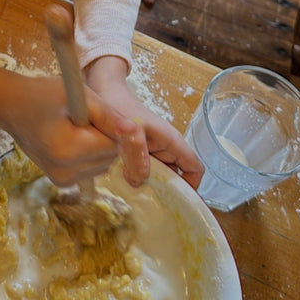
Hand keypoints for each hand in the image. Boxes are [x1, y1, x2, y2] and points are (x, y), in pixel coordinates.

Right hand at [0, 61, 129, 187]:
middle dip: (103, 137)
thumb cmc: (43, 95)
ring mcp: (62, 180)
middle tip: (81, 118)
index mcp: (69, 150)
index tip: (92, 111)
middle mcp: (65, 172)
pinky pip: (90, 169)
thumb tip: (134, 130)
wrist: (11, 107)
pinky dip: (87, 155)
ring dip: (97, 147)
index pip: (112, 145)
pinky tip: (70, 139)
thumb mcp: (79, 96)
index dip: (108, 126)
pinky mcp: (60, 182)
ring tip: (74, 127)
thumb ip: (108, 115)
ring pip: (102, 165)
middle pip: (109, 157)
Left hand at [85, 55, 203, 189]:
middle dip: (167, 192)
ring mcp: (153, 152)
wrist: (103, 95)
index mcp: (172, 142)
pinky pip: (145, 172)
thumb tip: (140, 180)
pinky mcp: (139, 155)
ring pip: (160, 177)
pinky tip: (124, 187)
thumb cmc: (121, 107)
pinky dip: (138, 180)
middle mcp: (166, 149)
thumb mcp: (131, 130)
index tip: (177, 201)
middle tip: (151, 205)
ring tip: (136, 199)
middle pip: (178, 178)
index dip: (192, 186)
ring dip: (150, 188)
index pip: (195, 169)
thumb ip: (137, 154)